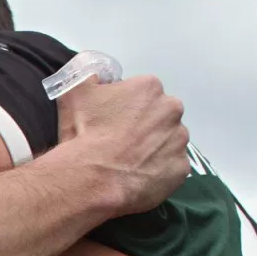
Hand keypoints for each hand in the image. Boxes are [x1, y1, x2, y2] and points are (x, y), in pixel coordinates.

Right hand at [56, 75, 189, 215]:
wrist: (91, 177)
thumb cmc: (84, 133)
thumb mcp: (75, 94)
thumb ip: (88, 79)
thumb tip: (95, 78)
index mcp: (149, 87)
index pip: (140, 94)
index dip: (124, 108)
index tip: (110, 122)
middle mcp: (172, 109)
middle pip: (159, 115)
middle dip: (143, 126)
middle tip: (120, 142)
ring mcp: (179, 140)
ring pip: (167, 141)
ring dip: (152, 148)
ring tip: (128, 162)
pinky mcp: (181, 168)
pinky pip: (171, 167)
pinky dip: (157, 171)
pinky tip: (137, 176)